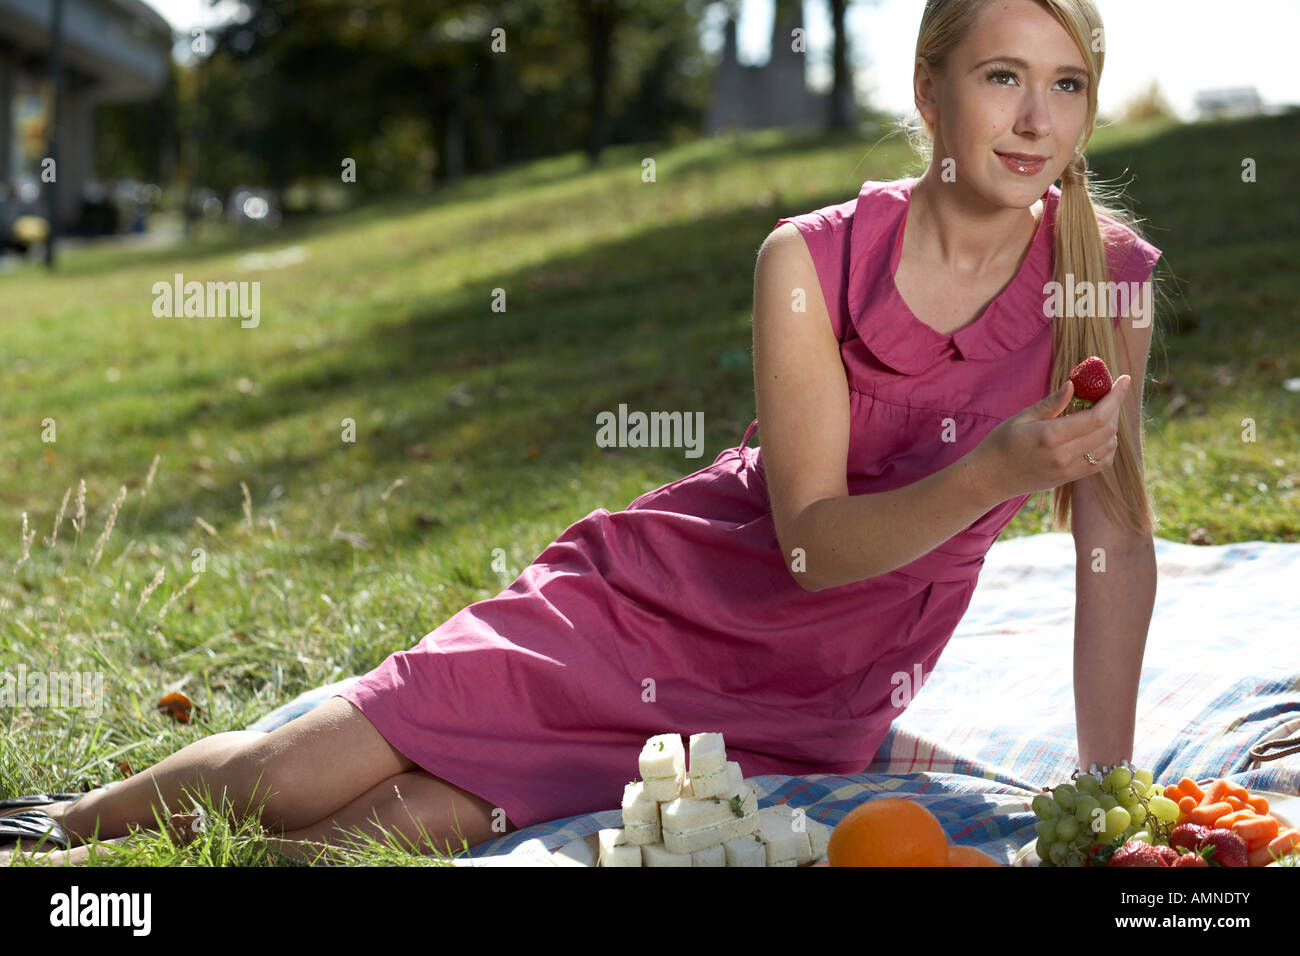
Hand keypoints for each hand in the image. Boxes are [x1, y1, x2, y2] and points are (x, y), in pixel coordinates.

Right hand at [972, 374, 1131, 501]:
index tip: (1123, 379)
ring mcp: (1068, 470)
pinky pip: (1101, 462)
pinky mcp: (1069, 479)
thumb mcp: (1021, 417)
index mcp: (1050, 436)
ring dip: (1111, 426)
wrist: (989, 478)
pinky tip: (1096, 434)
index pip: (1097, 416)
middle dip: (1114, 407)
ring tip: (1098, 412)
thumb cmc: (1000, 443)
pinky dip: (1106, 445)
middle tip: (1108, 393)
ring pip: (1108, 446)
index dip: (1115, 397)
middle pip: (1107, 430)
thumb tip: (1074, 384)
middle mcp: (1063, 455)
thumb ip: (1051, 403)